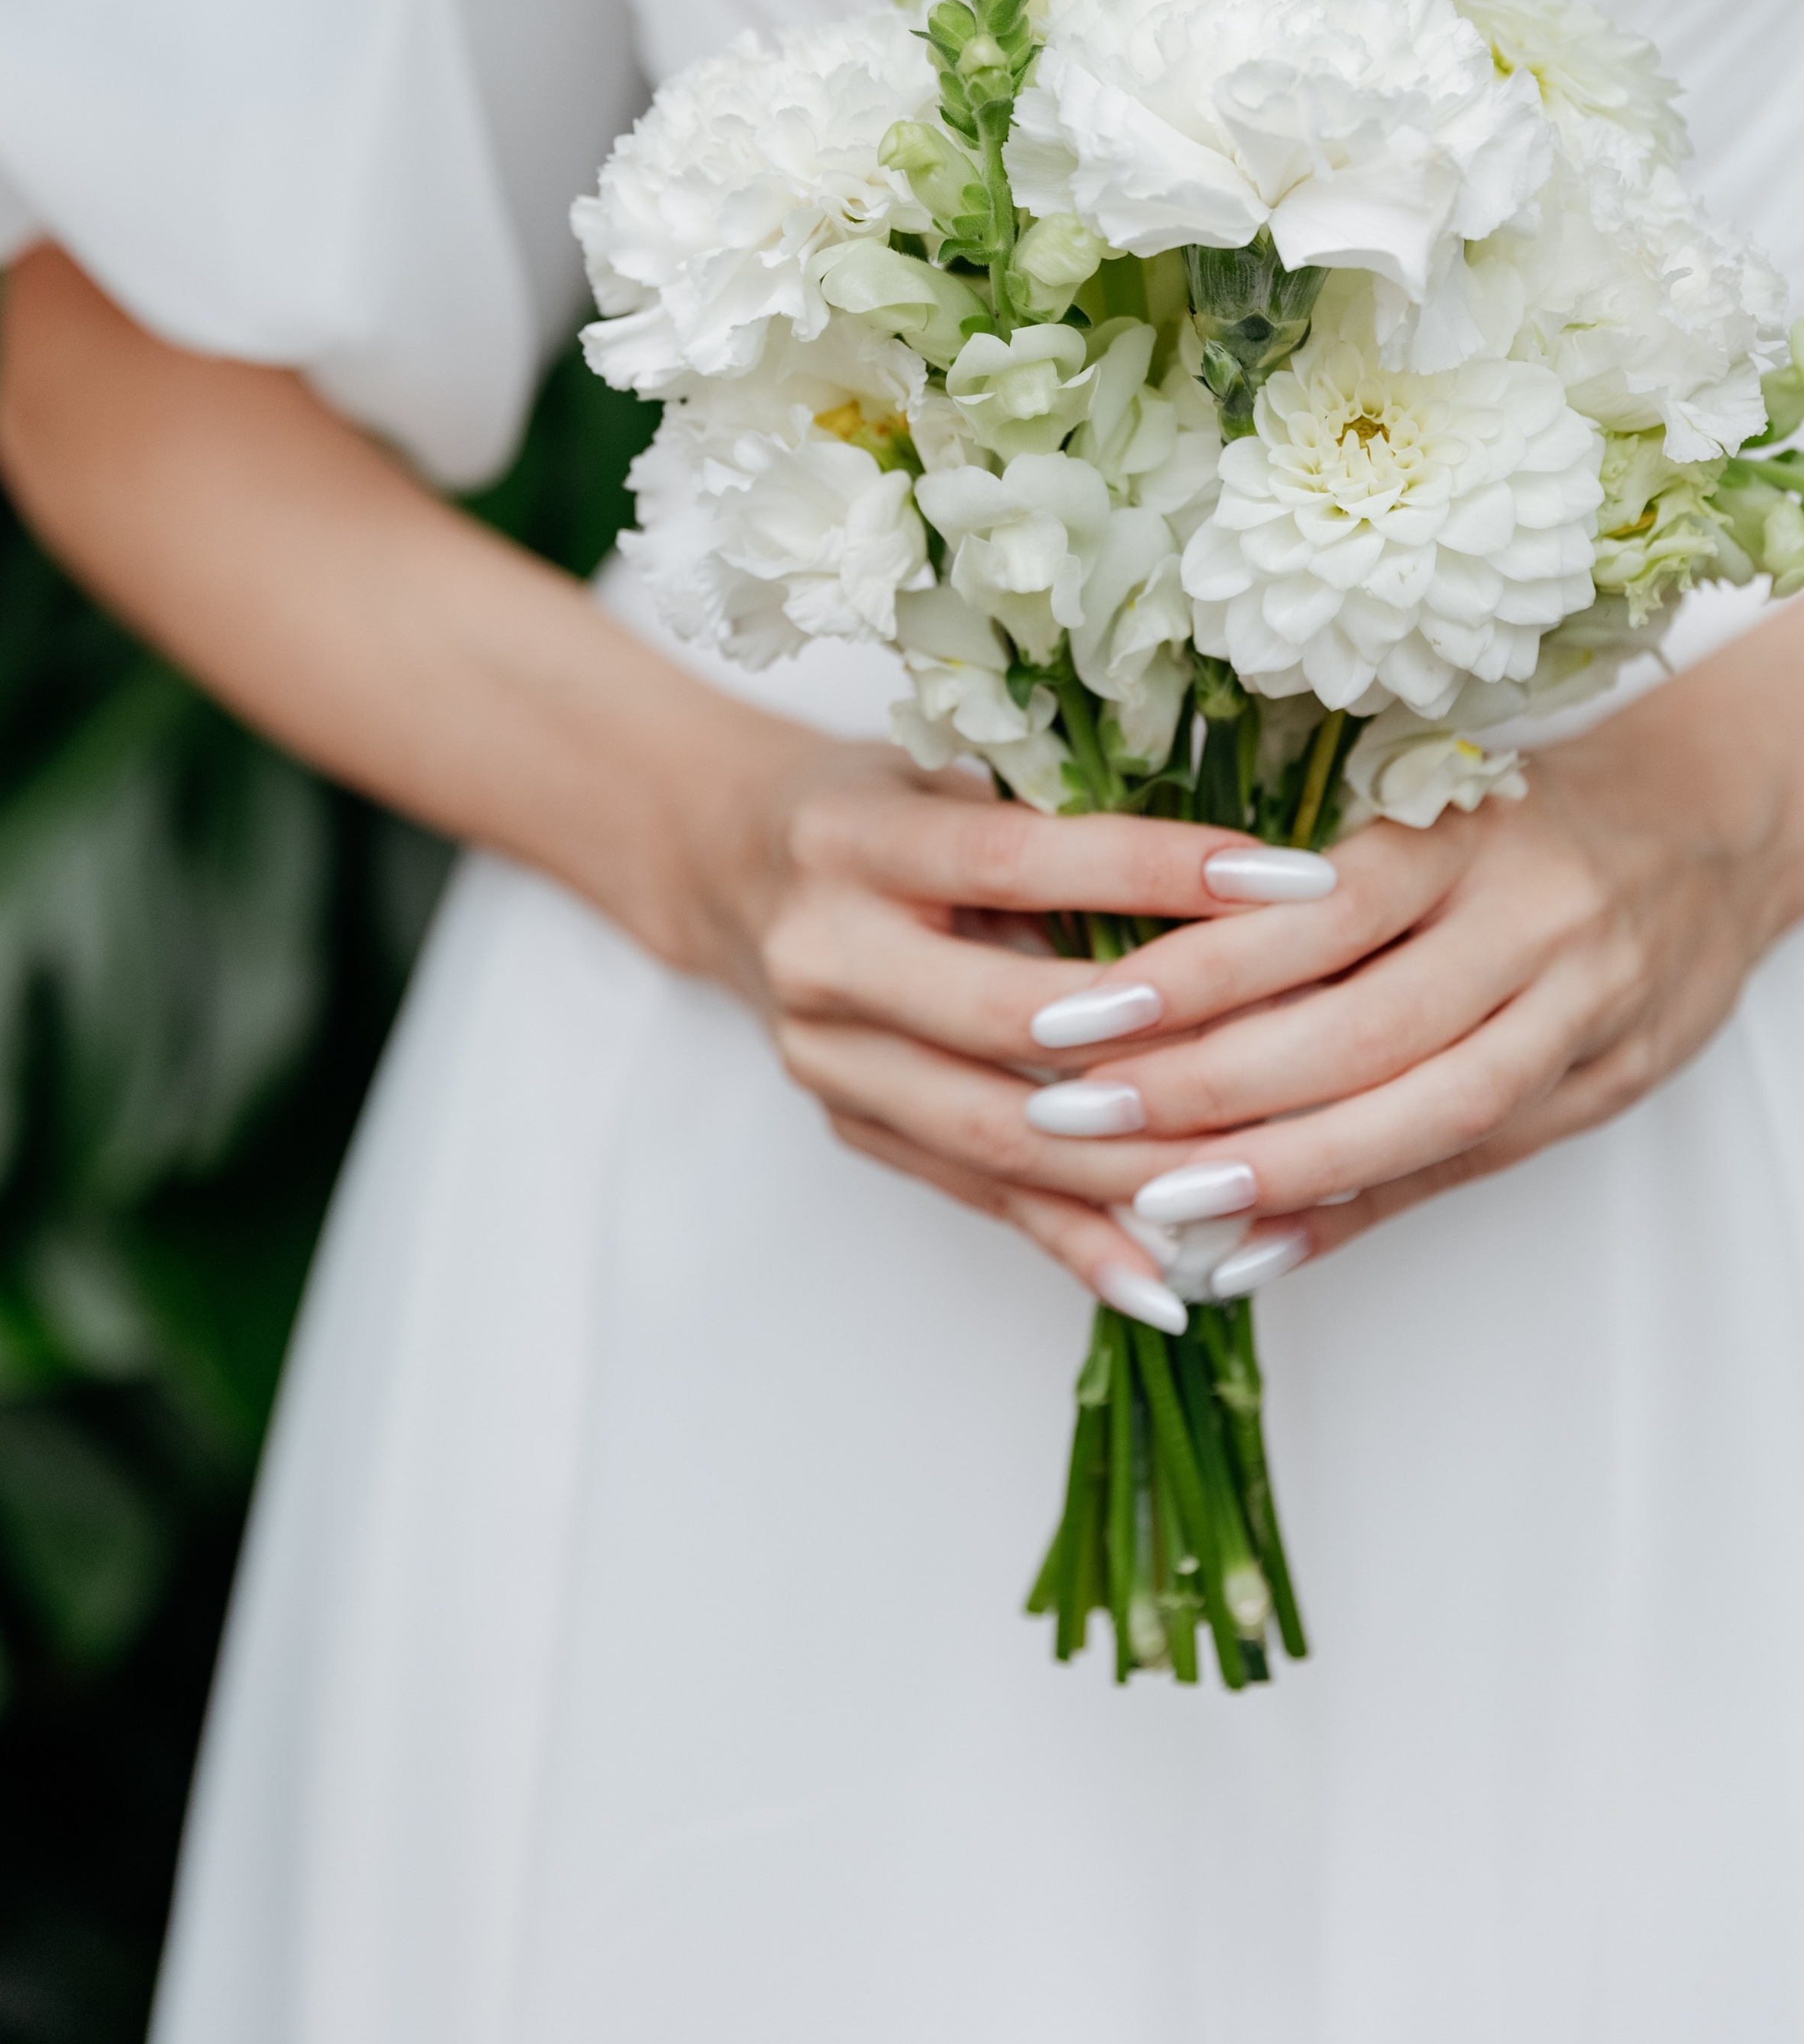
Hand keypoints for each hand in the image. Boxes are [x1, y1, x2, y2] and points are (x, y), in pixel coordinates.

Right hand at [683, 711, 1333, 1311]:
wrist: (730, 861)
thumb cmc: (880, 800)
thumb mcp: (949, 768)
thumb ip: (1056, 813)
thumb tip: (1227, 867)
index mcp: (850, 838)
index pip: (1020, 859)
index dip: (1155, 873)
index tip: (1290, 880)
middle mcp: (824, 952)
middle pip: (1011, 1022)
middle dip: (1169, 1042)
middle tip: (1313, 1048)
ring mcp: (827, 1056)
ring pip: (1000, 1132)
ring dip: (1138, 1166)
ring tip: (1271, 1174)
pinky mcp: (849, 1125)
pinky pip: (977, 1194)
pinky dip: (1077, 1237)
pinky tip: (1168, 1276)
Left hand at [1085, 605, 1803, 1277]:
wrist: (1716, 827)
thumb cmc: (1527, 812)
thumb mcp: (1425, 807)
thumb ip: (1305, 886)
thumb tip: (1141, 972)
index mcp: (1464, 837)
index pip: (1313, 913)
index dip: (1193, 972)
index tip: (1081, 1015)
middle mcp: (1530, 925)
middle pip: (1360, 1032)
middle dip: (1208, 1089)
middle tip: (1078, 1119)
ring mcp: (1581, 1016)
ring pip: (1422, 1114)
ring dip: (1282, 1171)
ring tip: (1158, 1203)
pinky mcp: (1606, 1088)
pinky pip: (1468, 1165)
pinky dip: (1358, 1211)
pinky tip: (1259, 1246)